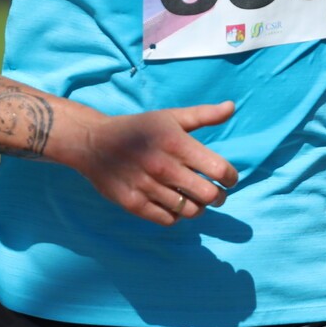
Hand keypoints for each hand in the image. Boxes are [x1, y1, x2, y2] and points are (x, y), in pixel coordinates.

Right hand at [76, 101, 239, 225]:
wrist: (93, 142)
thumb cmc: (138, 128)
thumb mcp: (170, 117)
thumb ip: (203, 115)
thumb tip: (231, 107)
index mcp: (176, 142)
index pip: (219, 170)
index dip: (231, 178)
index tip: (228, 178)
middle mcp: (163, 165)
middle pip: (208, 195)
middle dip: (218, 197)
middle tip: (216, 194)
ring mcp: (147, 186)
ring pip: (189, 210)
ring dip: (198, 207)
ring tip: (195, 199)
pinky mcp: (133, 203)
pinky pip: (167, 219)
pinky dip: (176, 215)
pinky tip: (174, 204)